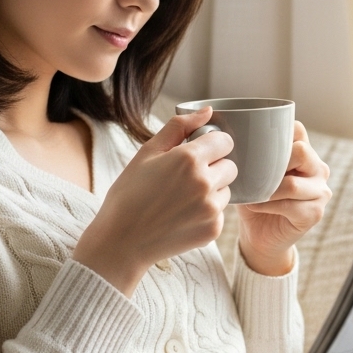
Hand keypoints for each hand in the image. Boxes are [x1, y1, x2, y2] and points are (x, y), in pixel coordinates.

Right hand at [74, 106, 235, 295]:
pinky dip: (207, 213)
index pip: (225, 141)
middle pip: (230, 166)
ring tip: (182, 199)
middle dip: (214, 168)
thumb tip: (207, 111)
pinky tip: (183, 216)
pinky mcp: (214, 229)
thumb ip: (179, 127)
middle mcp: (205, 183)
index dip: (212, 145)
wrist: (121, 241)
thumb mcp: (147, 153)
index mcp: (189, 159)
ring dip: (212, 191)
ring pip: (227, 190)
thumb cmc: (130, 194)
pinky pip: (221, 213)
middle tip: (187, 179)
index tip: (199, 153)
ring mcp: (211, 208)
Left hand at [237, 120, 331, 275]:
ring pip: (293, 183)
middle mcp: (318, 169)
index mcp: (306, 153)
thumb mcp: (250, 172)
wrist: (259, 236)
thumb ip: (250, 153)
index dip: (275, 135)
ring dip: (267, 190)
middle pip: (301, 151)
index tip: (254, 148)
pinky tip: (256, 206)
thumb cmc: (253, 199)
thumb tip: (222, 132)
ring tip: (252, 194)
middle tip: (253, 174)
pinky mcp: (315, 213)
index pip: (296, 129)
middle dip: (273, 164)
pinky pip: (290, 205)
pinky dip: (268, 205)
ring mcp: (321, 192)